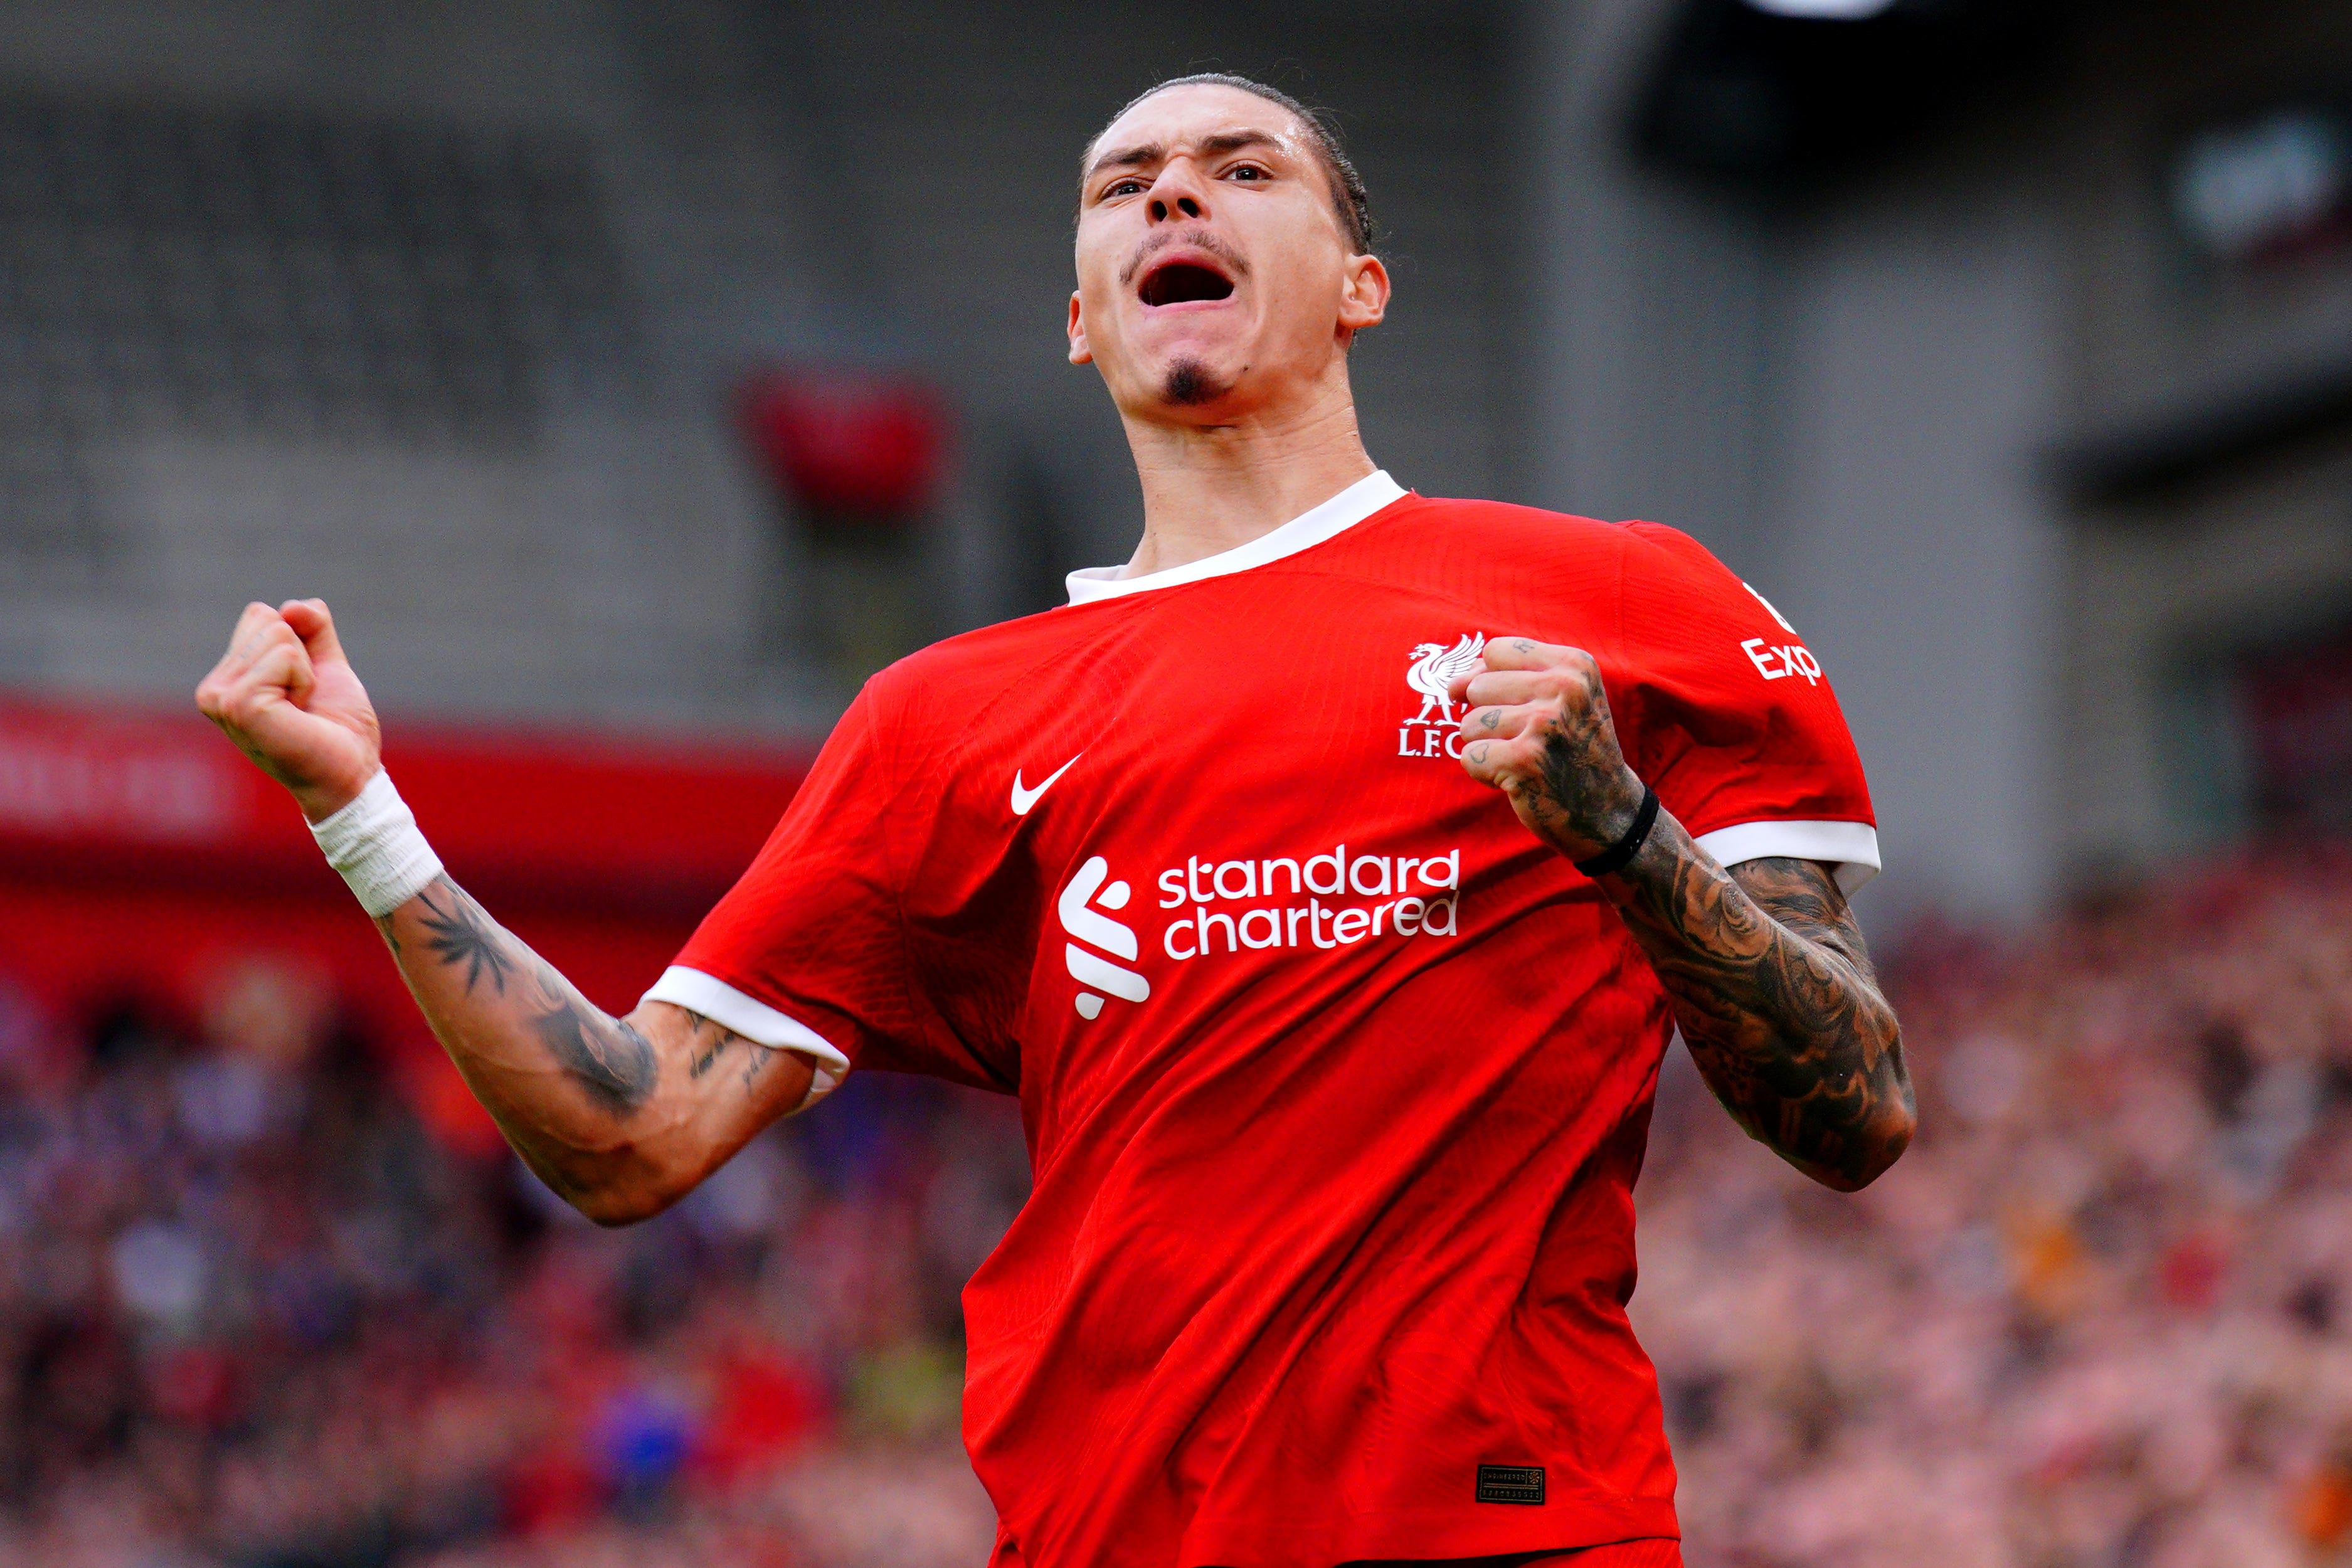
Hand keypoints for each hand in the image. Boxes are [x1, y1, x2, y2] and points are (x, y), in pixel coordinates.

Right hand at [195, 599, 380, 821]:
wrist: (351, 771)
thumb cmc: (337, 726)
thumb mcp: (326, 664)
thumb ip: (312, 627)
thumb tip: (292, 607)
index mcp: (227, 678)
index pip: (261, 615)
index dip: (299, 646)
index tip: (302, 689)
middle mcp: (213, 688)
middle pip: (266, 619)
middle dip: (302, 656)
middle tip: (304, 702)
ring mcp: (220, 698)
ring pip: (277, 633)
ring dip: (305, 670)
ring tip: (301, 709)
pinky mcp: (238, 705)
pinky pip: (285, 655)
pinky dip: (305, 680)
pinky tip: (298, 714)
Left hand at [1449, 636, 1646, 862]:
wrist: (1609, 811)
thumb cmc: (1572, 748)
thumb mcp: (1559, 698)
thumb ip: (1505, 677)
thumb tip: (1452, 684)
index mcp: (1573, 664)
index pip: (1495, 651)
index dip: (1491, 679)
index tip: (1513, 705)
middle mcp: (1564, 688)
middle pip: (1477, 686)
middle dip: (1488, 718)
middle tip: (1527, 740)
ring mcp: (1545, 724)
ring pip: (1469, 723)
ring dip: (1487, 747)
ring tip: (1523, 759)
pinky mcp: (1525, 761)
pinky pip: (1469, 756)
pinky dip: (1484, 773)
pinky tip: (1517, 778)